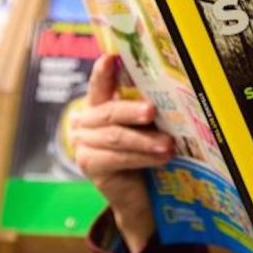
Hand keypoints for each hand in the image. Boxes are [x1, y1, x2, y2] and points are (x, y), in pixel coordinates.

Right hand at [71, 55, 173, 252]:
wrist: (139, 196)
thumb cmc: (145, 153)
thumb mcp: (144, 127)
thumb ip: (145, 110)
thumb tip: (170, 91)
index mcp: (97, 105)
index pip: (99, 84)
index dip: (103, 72)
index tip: (110, 57)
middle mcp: (84, 121)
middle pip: (109, 112)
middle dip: (132, 111)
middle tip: (152, 111)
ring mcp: (83, 144)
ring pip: (116, 137)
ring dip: (145, 140)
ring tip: (168, 144)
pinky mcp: (88, 165)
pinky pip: (117, 157)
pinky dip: (142, 157)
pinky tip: (161, 157)